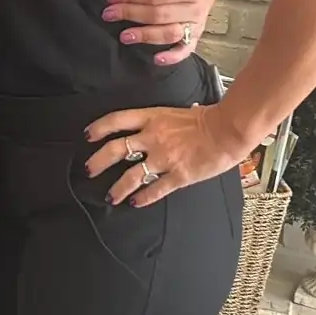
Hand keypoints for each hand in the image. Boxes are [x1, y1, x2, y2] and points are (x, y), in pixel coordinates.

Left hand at [85, 102, 249, 207]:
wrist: (228, 130)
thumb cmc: (207, 119)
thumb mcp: (174, 111)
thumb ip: (158, 120)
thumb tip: (149, 125)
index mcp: (152, 118)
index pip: (116, 120)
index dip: (99, 128)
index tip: (88, 136)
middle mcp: (152, 137)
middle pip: (116, 149)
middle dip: (98, 161)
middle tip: (89, 170)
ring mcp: (164, 158)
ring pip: (131, 175)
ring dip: (118, 187)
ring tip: (110, 196)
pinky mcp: (178, 175)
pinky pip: (155, 189)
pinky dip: (144, 198)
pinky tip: (136, 203)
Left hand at [103, 0, 219, 65]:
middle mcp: (195, 9)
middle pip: (158, 15)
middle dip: (131, 14)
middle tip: (109, 13)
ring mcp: (195, 24)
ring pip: (168, 34)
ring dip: (145, 36)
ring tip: (124, 36)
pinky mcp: (195, 34)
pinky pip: (186, 49)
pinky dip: (172, 57)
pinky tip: (156, 60)